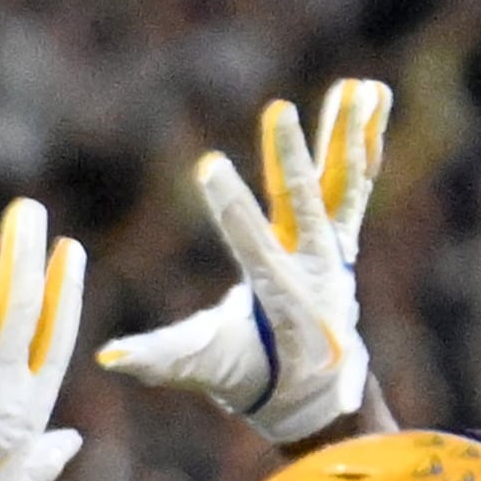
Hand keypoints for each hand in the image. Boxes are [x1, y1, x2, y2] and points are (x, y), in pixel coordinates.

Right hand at [96, 79, 389, 444]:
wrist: (313, 391)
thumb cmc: (249, 375)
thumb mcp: (203, 366)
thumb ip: (160, 358)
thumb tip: (109, 357)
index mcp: (277, 295)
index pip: (251, 242)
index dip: (230, 204)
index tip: (206, 165)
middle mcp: (314, 267)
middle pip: (302, 203)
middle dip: (290, 159)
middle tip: (278, 111)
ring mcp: (334, 249)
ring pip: (343, 185)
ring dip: (347, 136)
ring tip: (355, 89)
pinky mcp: (342, 237)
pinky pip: (356, 183)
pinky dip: (365, 139)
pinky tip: (372, 94)